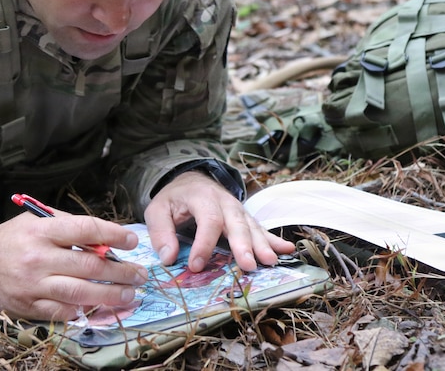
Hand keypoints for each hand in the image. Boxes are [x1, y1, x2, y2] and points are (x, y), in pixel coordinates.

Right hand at [0, 212, 147, 320]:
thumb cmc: (7, 241)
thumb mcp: (32, 223)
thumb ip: (66, 228)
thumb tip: (103, 239)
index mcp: (40, 231)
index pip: (85, 229)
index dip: (113, 234)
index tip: (131, 241)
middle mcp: (37, 258)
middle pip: (89, 265)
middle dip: (121, 272)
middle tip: (140, 275)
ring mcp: (33, 285)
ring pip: (81, 293)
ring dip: (111, 296)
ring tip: (130, 295)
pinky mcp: (29, 308)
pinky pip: (64, 313)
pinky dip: (86, 311)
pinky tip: (102, 308)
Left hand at [144, 171, 295, 272]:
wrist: (190, 180)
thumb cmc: (174, 199)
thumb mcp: (157, 210)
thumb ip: (161, 232)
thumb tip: (168, 258)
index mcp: (202, 197)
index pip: (208, 220)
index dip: (203, 244)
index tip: (196, 265)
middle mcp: (224, 201)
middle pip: (236, 223)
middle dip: (243, 245)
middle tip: (248, 265)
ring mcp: (237, 209)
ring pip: (251, 226)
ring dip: (262, 244)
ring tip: (270, 260)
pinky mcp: (244, 217)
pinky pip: (260, 228)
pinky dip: (273, 239)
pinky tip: (286, 249)